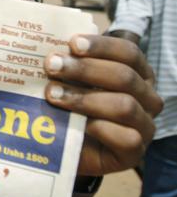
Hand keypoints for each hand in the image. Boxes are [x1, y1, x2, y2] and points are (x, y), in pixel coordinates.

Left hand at [43, 35, 162, 175]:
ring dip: (84, 98)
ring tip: (52, 94)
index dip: (101, 46)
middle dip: (84, 69)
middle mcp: (146, 98)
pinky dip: (100, 128)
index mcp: (137, 72)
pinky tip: (77, 123)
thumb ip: (67, 62)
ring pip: (124, 106)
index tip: (72, 43)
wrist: (65, 146)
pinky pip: (127, 138)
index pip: (128, 52)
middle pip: (123, 76)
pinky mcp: (134, 153)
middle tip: (51, 66)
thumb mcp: (69, 79)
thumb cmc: (69, 104)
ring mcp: (144, 126)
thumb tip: (48, 47)